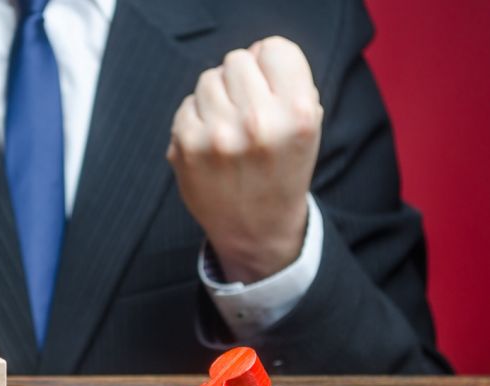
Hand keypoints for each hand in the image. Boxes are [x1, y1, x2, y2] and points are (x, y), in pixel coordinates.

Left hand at [167, 36, 322, 283]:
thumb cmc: (282, 171)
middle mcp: (258, 122)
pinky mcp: (185, 145)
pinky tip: (212, 143)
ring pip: (208, 79)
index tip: (270, 84)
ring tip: (230, 128)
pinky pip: (187, 104)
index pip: (275, 49)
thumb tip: (252, 53)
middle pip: (237, 60)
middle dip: (242, 81)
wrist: (255, 229)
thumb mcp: (307, 129)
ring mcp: (218, 135)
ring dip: (218, 97)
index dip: (271, 64)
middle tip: (248, 111)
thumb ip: (288, 84)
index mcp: (298, 114)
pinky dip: (198, 118)